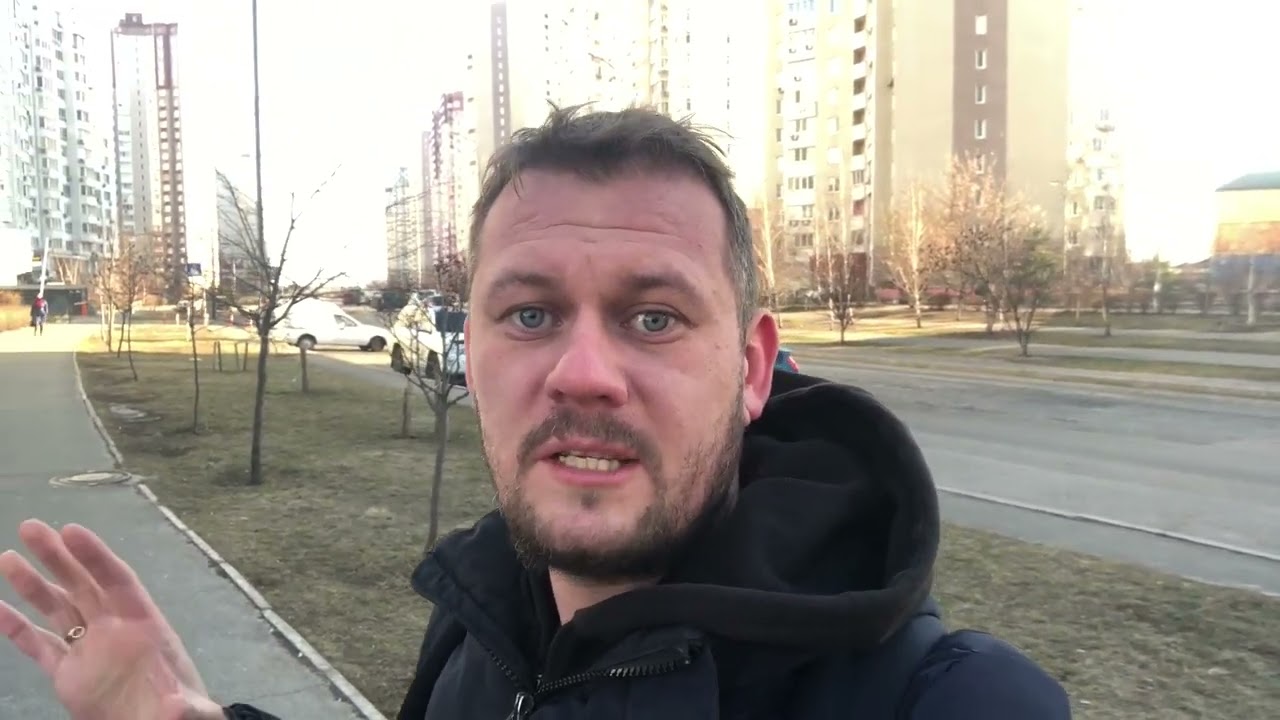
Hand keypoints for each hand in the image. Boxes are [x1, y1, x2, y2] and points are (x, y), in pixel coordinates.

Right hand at [0, 519, 224, 719]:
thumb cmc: (175, 711)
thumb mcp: (186, 708)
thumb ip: (186, 706)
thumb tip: (182, 709)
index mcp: (143, 624)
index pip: (117, 581)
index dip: (95, 556)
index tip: (71, 530)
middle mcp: (113, 628)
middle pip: (83, 584)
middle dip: (58, 556)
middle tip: (31, 527)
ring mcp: (89, 648)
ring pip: (57, 608)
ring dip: (34, 584)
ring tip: (8, 557)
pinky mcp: (68, 673)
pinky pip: (39, 645)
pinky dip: (17, 627)